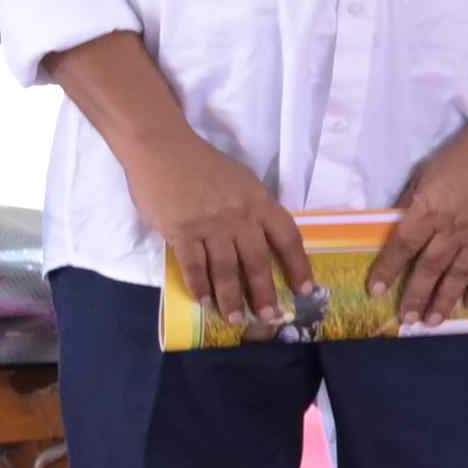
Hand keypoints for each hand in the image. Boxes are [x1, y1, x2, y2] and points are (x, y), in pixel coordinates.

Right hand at [125, 126, 305, 339]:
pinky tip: (205, 302)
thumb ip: (254, 210)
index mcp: (259, 202)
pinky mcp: (180, 231)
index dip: (299, 267)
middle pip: (258, 262)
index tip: (306, 291)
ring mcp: (209, 225)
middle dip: (265, 294)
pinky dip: (200, 287)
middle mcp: (239, 216)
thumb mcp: (242, 182)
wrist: (162, 148)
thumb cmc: (203, 165)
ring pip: (226, 270)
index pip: (288, 239)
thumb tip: (266, 242)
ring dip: (232, 298)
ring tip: (237, 319)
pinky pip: (194, 266)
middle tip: (270, 319)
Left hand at [375, 119, 467, 330]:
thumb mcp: (427, 171)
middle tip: (407, 320)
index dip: (387, 270)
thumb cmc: (464, 154)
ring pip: (460, 275)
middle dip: (416, 296)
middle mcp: (453, 228)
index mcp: (430, 209)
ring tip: (433, 321)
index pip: (402, 246)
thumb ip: (413, 202)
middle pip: (430, 268)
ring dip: (445, 300)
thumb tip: (400, 226)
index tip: (375, 291)